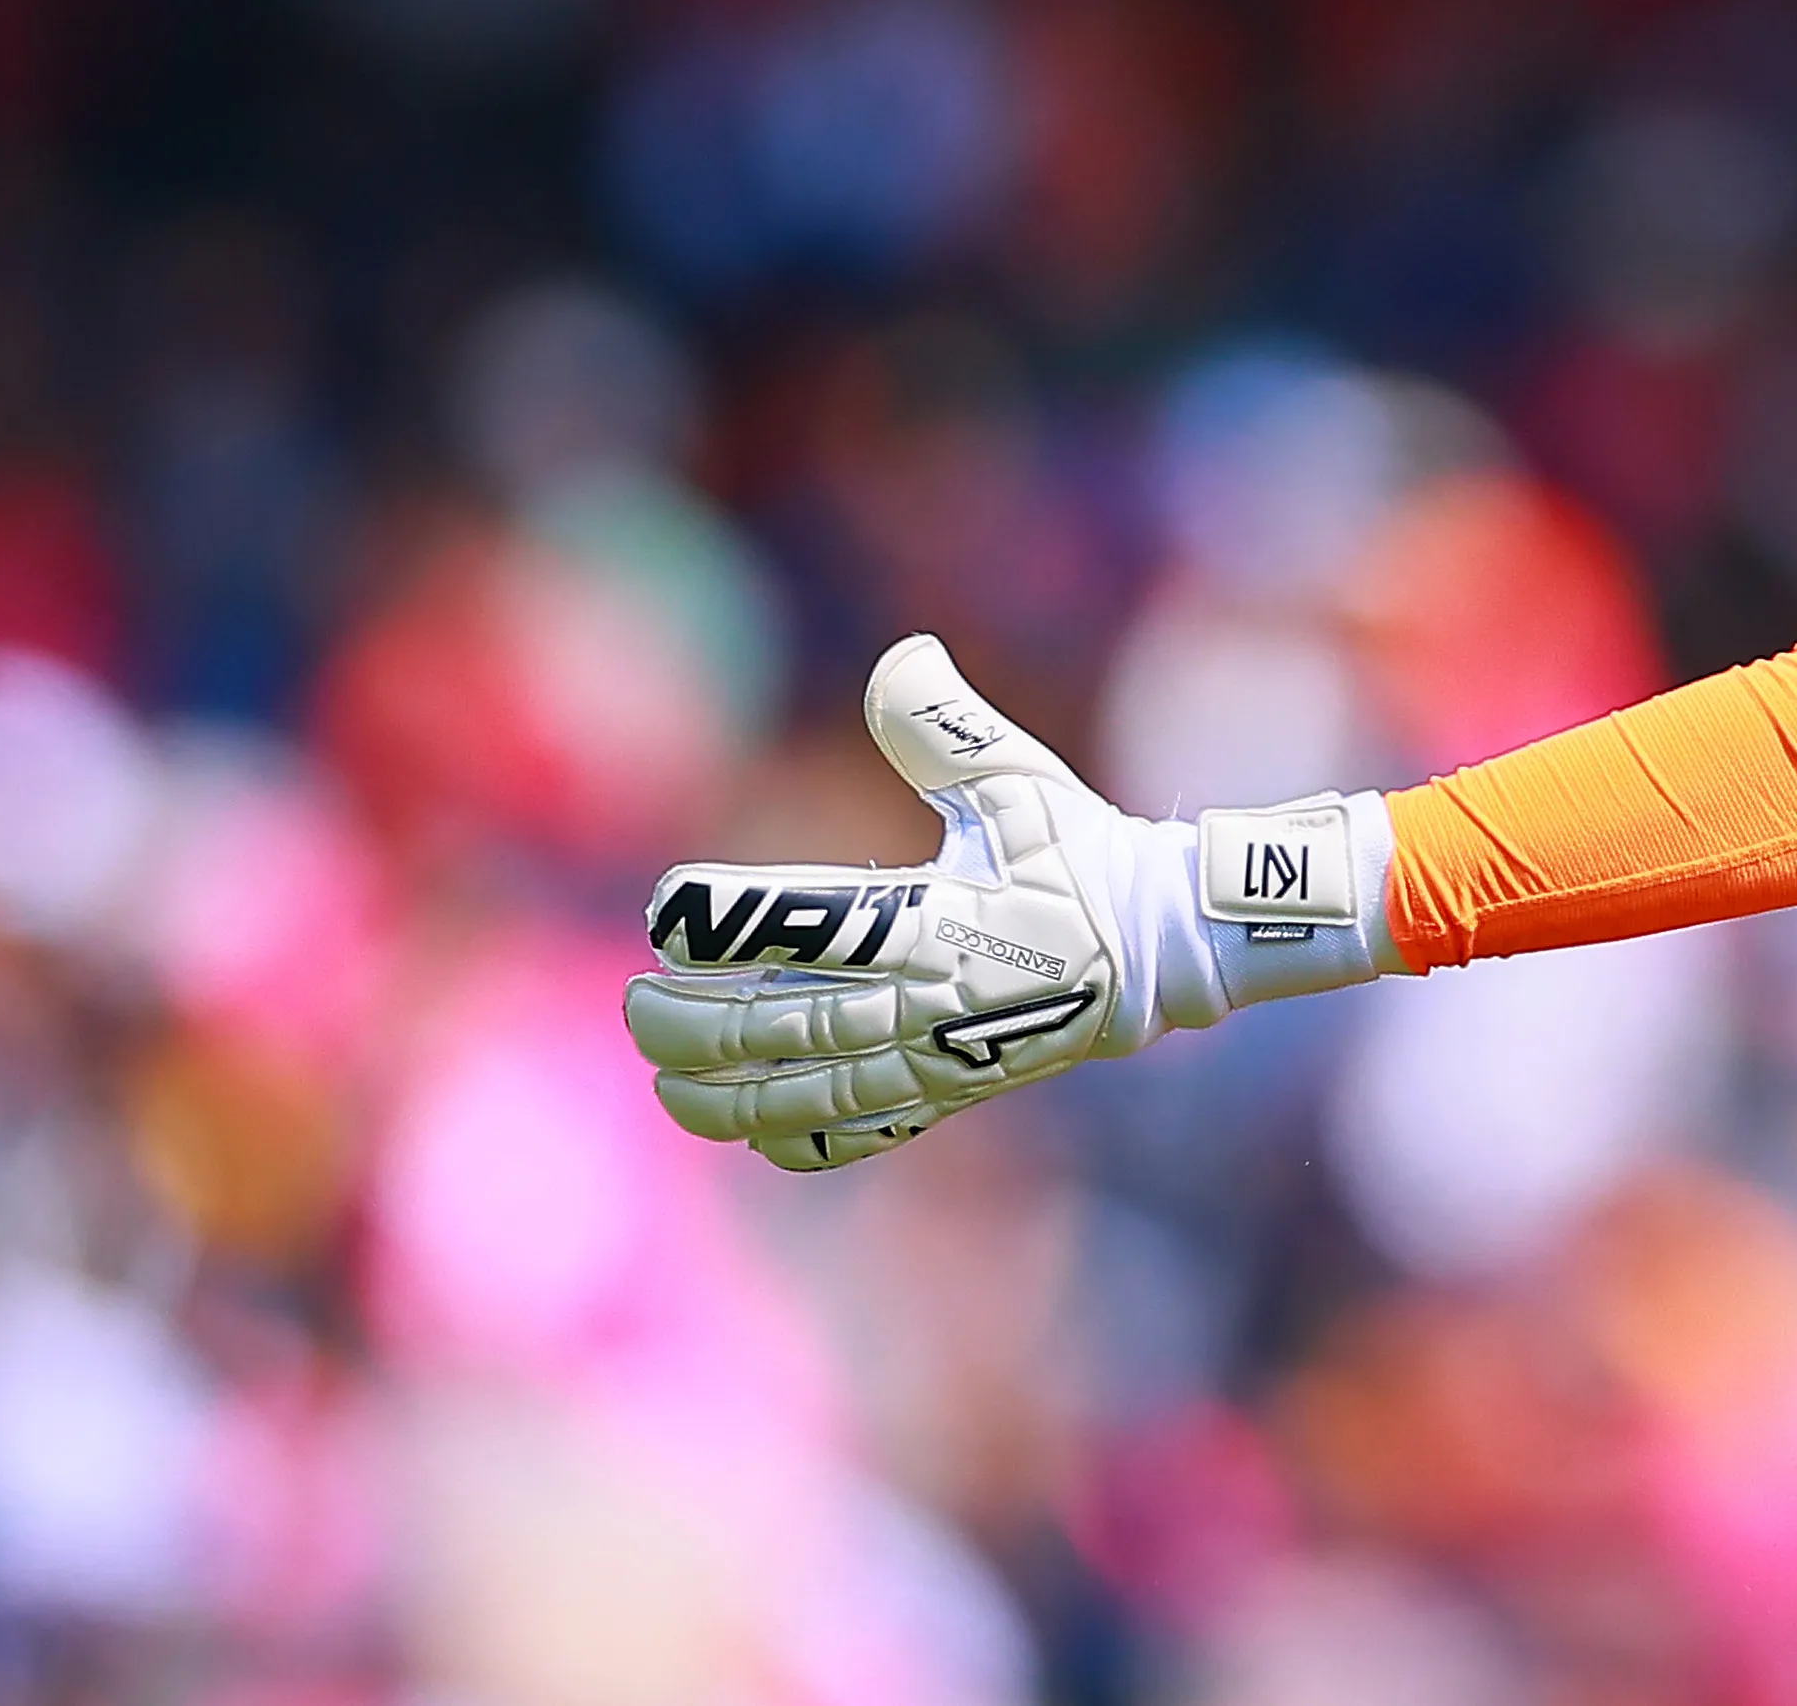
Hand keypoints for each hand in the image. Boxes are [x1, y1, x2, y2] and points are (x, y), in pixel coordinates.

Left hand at [625, 633, 1389, 1168]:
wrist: (1159, 952)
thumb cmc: (1080, 855)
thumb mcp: (1022, 780)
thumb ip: (948, 727)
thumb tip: (902, 655)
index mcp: (938, 920)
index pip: (807, 925)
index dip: (725, 921)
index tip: (663, 906)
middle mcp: (927, 1001)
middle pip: (780, 1026)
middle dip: (693, 1022)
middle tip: (636, 1002)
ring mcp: (936, 1059)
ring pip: (805, 1094)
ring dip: (723, 1093)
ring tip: (666, 1077)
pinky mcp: (951, 1092)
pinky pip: (862, 1133)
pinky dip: (797, 1141)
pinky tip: (751, 1131)